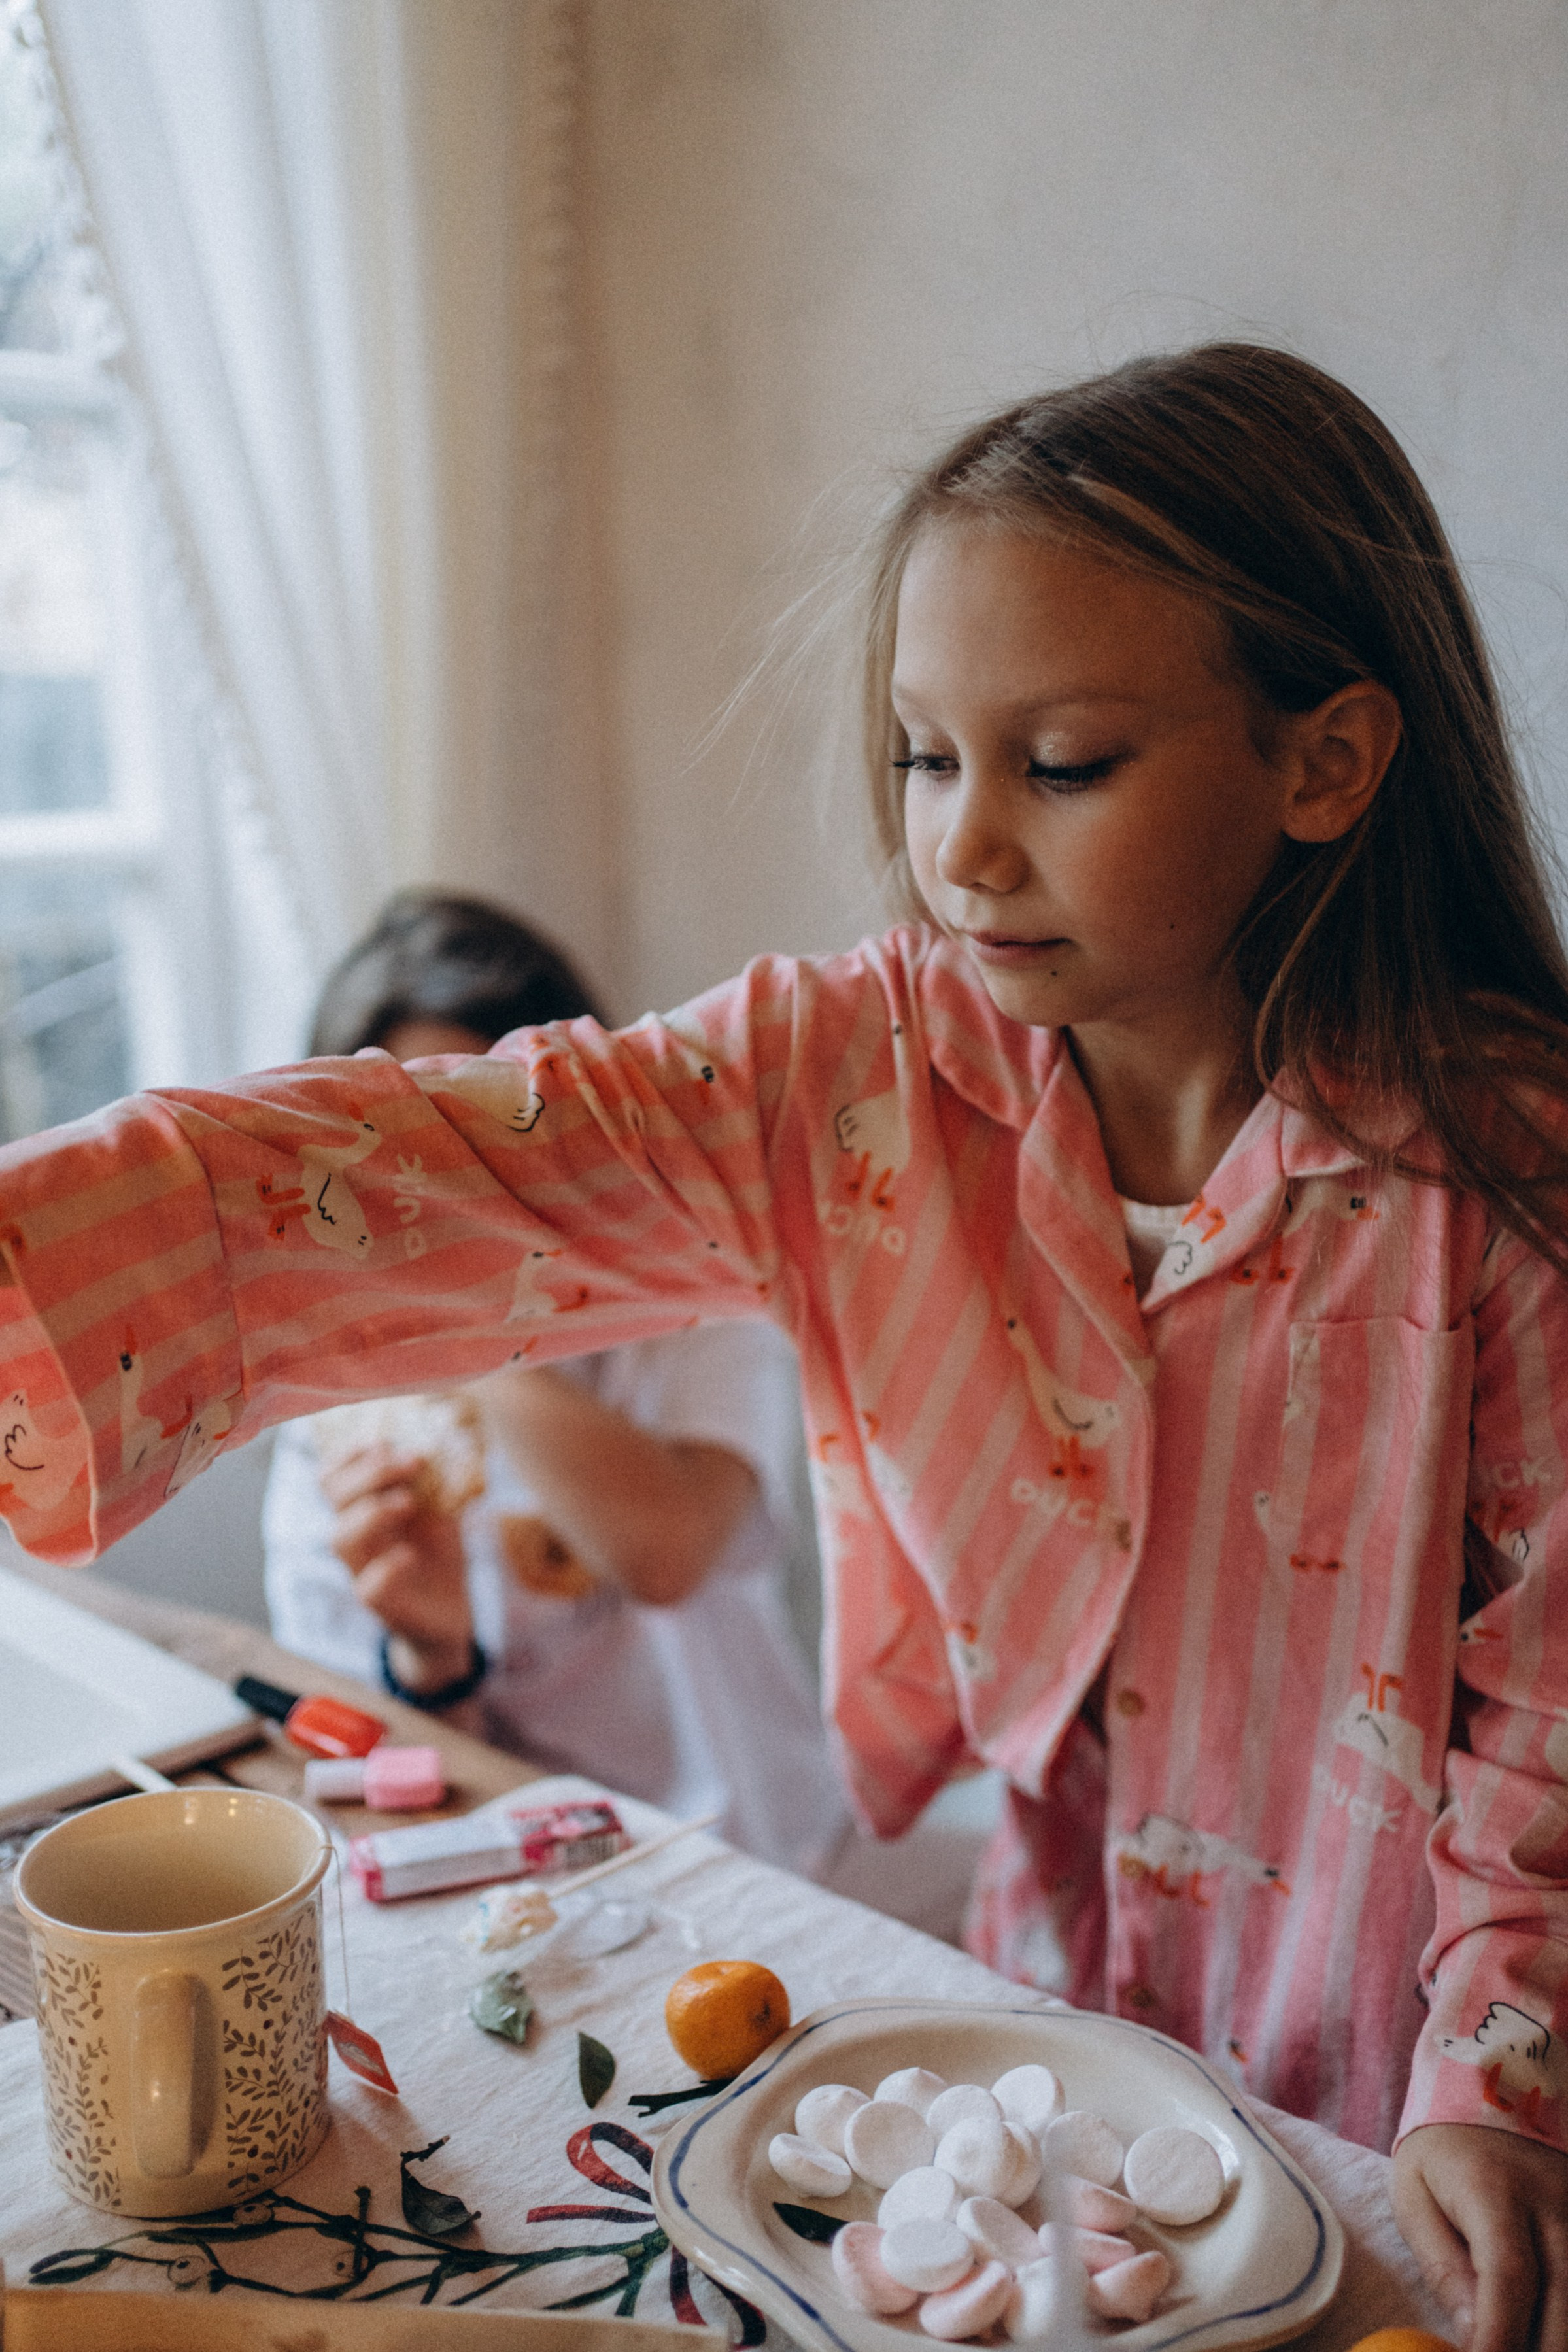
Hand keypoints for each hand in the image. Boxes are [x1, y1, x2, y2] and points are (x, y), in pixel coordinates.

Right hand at [321, 1442, 472, 1691]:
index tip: (387, 1443)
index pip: (331, 1475)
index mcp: (363, 1509)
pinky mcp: (381, 1605)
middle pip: (333, 1497)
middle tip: (414, 1462)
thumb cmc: (438, 1553)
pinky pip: (367, 1586)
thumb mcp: (441, 1508)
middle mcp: (357, 1537)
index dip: (349, 1455)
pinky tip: (410, 1555)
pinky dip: (387, 1566)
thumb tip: (439, 1440)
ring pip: (340, 1537)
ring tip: (410, 1502)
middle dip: (370, 1472)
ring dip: (373, 1511)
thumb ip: (435, 1479)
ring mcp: (363, 1570)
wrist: (450, 1612)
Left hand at [1392, 2122, 1567, 2351]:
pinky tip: (1548, 2326)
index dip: (1501, 2336)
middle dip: (1536, 2350)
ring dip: (1556, 2337)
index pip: (1509, 2277)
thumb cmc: (1443, 2154)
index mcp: (1495, 2191)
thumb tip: (1473, 2336)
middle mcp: (1552, 2205)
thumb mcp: (1415, 2196)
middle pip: (1562, 2304)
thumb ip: (1443, 2267)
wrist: (1493, 2093)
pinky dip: (1567, 2313)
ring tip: (1523, 2342)